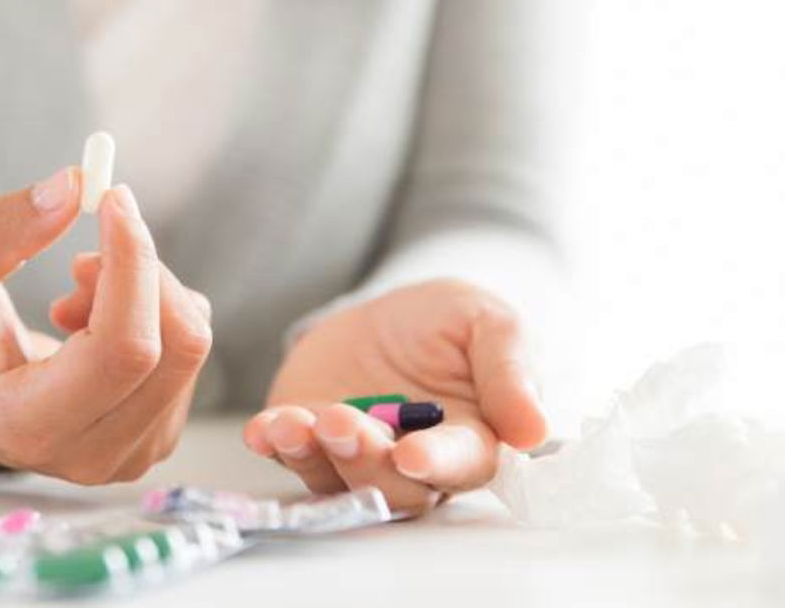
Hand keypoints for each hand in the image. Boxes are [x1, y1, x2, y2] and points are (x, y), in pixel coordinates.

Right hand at [0, 167, 211, 483]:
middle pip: (177, 345)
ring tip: (72, 297)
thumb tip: (72, 188)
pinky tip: (94, 324)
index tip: (113, 200)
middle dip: (141, 271)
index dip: (131, 263)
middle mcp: (94, 454)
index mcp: (31, 426)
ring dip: (142, 291)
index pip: (122, 348)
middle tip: (80, 257)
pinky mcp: (160, 434)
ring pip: (190, 341)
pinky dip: (153, 313)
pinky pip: (190, 351)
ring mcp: (135, 452)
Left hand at [243, 280, 546, 512]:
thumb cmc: (451, 323)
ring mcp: (353, 455)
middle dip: (363, 459)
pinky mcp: (308, 437)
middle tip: (342, 423)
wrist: (391, 311)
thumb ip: (511, 373)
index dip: (436, 462)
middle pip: (389, 484)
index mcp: (468, 442)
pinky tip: (261, 428)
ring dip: (311, 455)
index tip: (412, 455)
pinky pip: (289, 451)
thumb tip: (534, 430)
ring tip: (291, 424)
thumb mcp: (490, 325)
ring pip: (334, 477)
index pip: (458, 464)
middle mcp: (409, 463)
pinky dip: (273, 443)